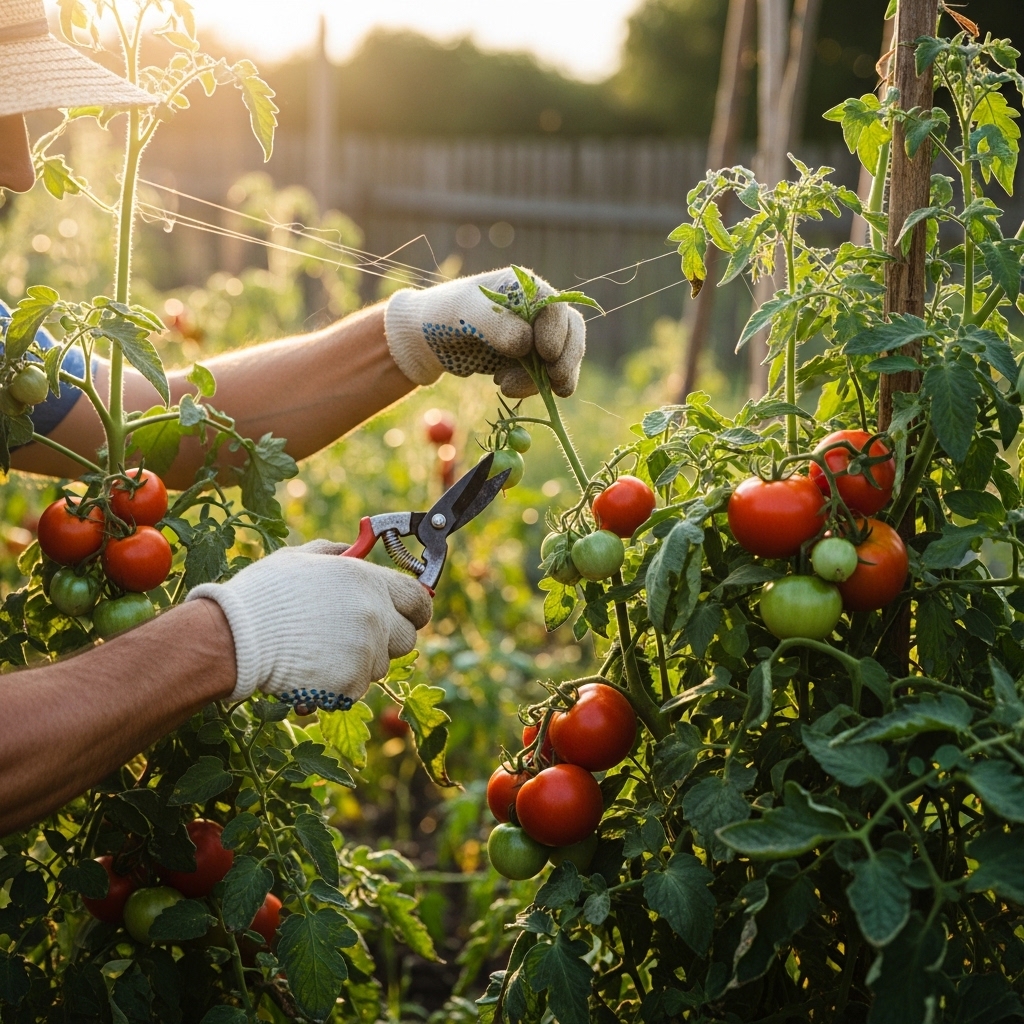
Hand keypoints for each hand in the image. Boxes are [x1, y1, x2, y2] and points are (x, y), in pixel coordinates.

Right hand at [186, 540, 431, 712]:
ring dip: (361, 662)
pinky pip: (357, 688)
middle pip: (406, 638)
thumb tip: (355, 548)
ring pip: (381, 665)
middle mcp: (375, 616)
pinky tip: (312, 671)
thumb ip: (335, 552)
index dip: (415, 609)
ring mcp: (366, 653)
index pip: (418, 600)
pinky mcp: (351, 685)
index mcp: (368, 582)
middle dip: (387, 639)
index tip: (406, 614)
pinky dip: (340, 684)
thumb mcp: (300, 558)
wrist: (236, 639)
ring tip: (322, 651)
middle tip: (356, 636)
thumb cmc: (263, 594)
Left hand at [384, 267, 585, 397]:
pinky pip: (545, 375)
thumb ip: (496, 324)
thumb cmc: (444, 316)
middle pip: (571, 332)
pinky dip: (532, 386)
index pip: (555, 307)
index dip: (557, 331)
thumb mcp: (465, 314)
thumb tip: (527, 343)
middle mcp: (537, 309)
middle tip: (556, 385)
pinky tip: (504, 386)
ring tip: (506, 388)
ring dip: (545, 379)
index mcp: (524, 287)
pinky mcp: (531, 359)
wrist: (430, 340)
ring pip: (562, 357)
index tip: (546, 354)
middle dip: (565, 360)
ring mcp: (537, 335)